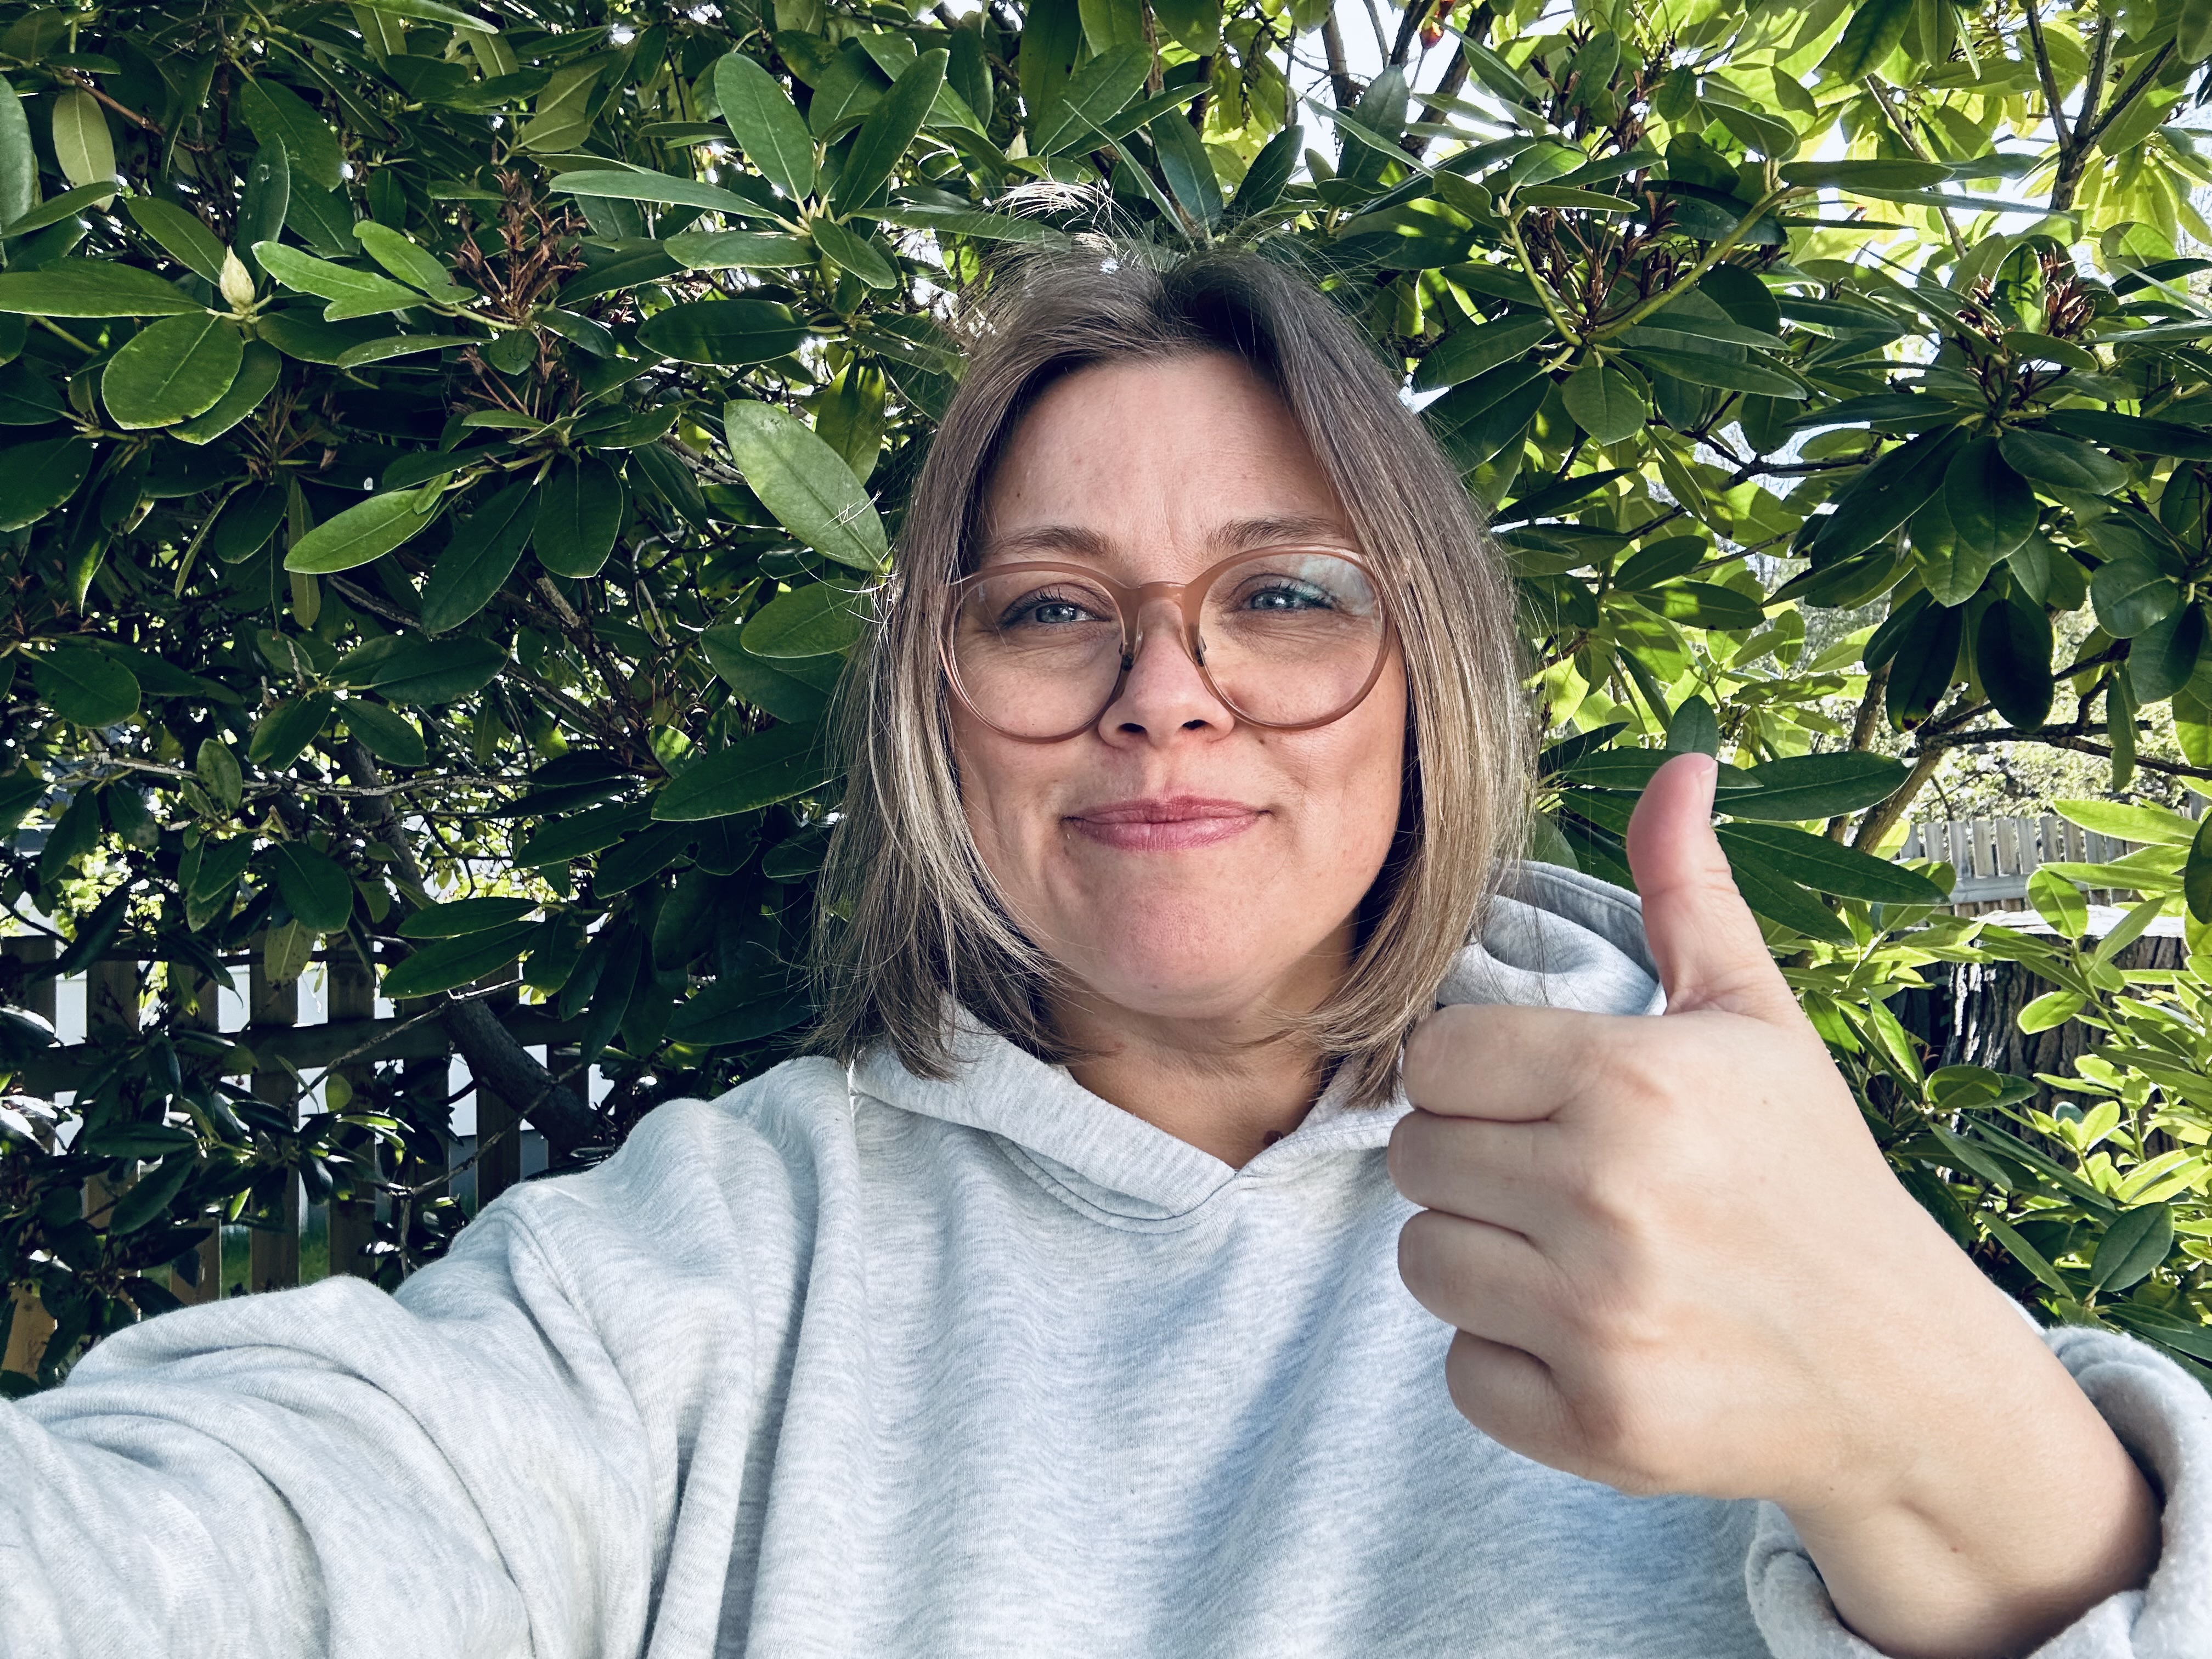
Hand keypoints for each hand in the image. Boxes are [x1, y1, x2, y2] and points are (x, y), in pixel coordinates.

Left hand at [1389, 752, 2158, 1656]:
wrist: (1901, 1367)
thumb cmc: (1810, 1175)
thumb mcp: (1755, 1020)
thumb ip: (1687, 893)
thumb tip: (1679, 763)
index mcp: (1634, 1084)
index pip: (1435, 1061)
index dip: (1470, 1077)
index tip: (1529, 1098)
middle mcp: (1610, 1201)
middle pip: (1416, 1161)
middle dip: (1470, 1164)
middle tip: (1551, 1178)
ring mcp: (1601, 1322)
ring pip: (1424, 1265)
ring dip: (1478, 1258)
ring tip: (1568, 1254)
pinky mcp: (1596, 1426)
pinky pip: (1461, 1372)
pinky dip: (1506, 1360)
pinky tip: (1585, 1334)